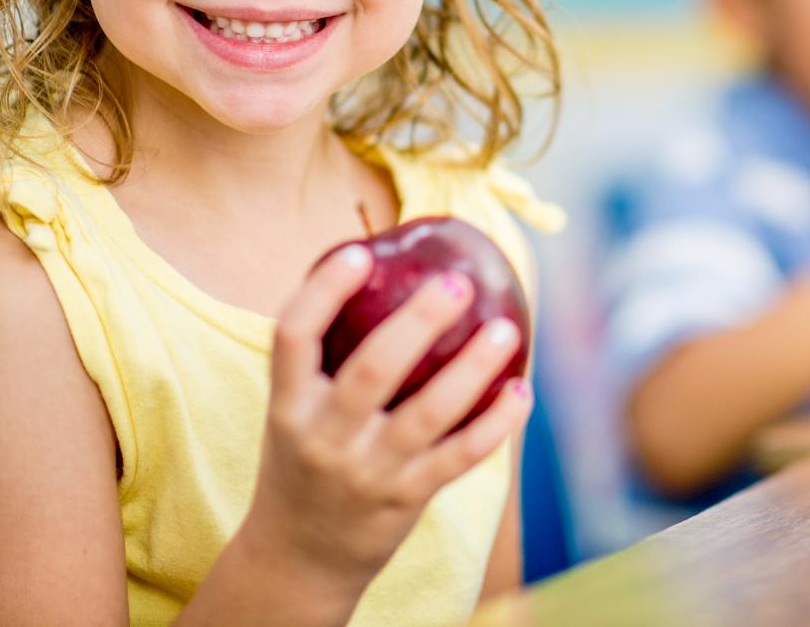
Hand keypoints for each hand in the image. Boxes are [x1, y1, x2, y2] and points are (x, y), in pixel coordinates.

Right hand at [238, 246, 531, 600]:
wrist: (300, 556)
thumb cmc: (307, 457)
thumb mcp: (296, 409)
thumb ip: (329, 354)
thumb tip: (386, 265)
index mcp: (289, 403)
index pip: (294, 336)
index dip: (323, 291)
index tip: (359, 253)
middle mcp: (324, 436)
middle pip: (372, 371)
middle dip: (418, 323)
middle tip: (457, 282)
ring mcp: (368, 470)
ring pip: (429, 414)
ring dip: (472, 368)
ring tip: (504, 328)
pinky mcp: (407, 497)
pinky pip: (461, 455)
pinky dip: (496, 422)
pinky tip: (521, 389)